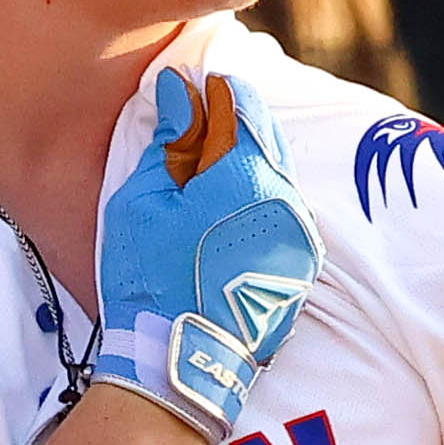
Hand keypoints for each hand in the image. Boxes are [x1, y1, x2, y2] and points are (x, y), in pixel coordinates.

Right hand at [88, 56, 317, 443]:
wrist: (179, 361)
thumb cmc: (150, 278)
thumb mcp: (144, 201)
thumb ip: (170, 140)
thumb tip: (180, 90)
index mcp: (247, 176)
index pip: (240, 106)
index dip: (214, 89)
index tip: (192, 84)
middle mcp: (286, 199)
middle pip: (267, 134)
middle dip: (237, 115)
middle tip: (205, 106)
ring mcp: (299, 234)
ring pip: (280, 170)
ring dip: (252, 153)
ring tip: (216, 151)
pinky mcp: (299, 263)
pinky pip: (286, 208)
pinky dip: (263, 191)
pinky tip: (234, 196)